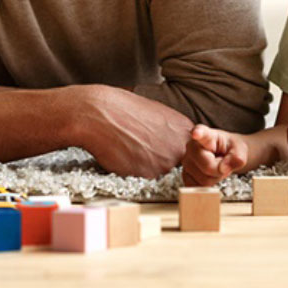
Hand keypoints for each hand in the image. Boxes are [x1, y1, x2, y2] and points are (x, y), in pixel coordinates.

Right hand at [73, 85, 193, 178]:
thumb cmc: (125, 109)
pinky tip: (124, 154)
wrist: (100, 114)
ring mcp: (165, 163)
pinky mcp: (148, 175)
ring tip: (130, 146)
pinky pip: (144, 177)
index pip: (186, 148)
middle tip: (140, 143)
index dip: (169, 146)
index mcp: (184, 129)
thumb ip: (171, 130)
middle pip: (176, 162)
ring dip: (147, 164)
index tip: (156, 141)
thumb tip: (173, 140)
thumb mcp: (158, 113)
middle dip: (160, 156)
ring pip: (159, 170)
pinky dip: (134, 170)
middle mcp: (180, 147)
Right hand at [181, 125, 248, 186]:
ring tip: (216, 167)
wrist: (223, 155)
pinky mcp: (184, 174)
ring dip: (215, 178)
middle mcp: (191, 146)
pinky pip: (197, 187)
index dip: (198, 133)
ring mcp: (186, 161)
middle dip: (220, 170)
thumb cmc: (230, 149)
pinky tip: (209, 175)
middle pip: (208, 167)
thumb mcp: (240, 149)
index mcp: (207, 135)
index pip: (201, 133)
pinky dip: (207, 186)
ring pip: (203, 180)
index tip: (196, 133)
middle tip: (223, 162)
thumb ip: (237, 157)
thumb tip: (223, 169)